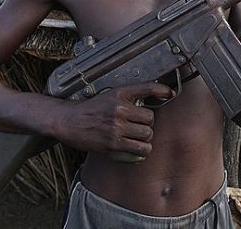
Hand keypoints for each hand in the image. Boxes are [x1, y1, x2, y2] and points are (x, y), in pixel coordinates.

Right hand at [49, 82, 174, 159]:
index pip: (146, 88)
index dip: (162, 90)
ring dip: (146, 138)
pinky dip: (141, 151)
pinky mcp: (112, 146)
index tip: (170, 93)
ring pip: (147, 136)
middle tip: (139, 124)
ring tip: (138, 137)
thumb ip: (132, 95)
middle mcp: (119, 111)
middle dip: (147, 123)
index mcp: (119, 95)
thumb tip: (158, 95)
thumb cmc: (91, 108)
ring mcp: (116, 129)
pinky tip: (135, 147)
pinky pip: (139, 151)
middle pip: (150, 119)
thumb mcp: (110, 95)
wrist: (69, 122)